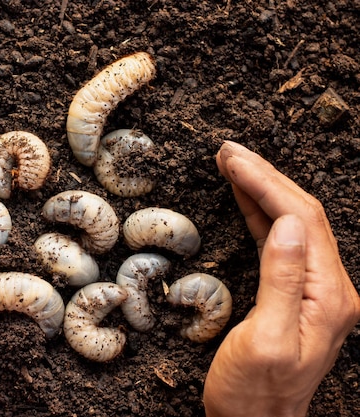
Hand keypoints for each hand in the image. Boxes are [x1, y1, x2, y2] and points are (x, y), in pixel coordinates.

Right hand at [204, 141, 359, 416]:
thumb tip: (288, 223)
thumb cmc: (255, 391)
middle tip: (229, 151)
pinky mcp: (295, 294)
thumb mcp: (265, 338)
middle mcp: (329, 288)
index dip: (265, 183)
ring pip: (292, 222)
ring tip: (233, 164)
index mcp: (328, 295)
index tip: (233, 160)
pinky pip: (280, 241)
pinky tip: (246, 198)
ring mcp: (314, 290)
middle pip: (301, 214)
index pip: (301, 219)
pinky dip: (260, 213)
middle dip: (264, 177)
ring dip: (262, 189)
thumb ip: (282, 279)